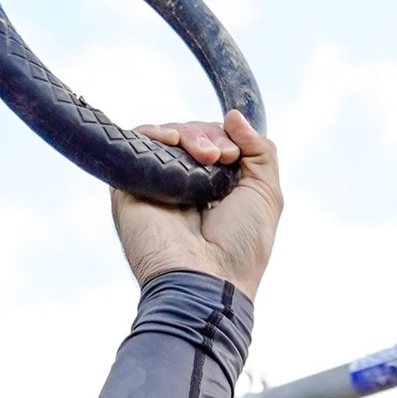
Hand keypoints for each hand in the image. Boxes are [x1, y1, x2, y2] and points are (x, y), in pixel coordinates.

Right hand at [108, 108, 282, 302]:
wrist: (205, 281)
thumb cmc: (240, 249)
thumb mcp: (266, 195)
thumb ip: (260, 151)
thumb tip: (234, 116)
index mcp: (214, 190)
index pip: (215, 142)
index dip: (226, 136)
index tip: (236, 154)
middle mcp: (184, 187)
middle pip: (192, 135)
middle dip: (210, 135)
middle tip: (222, 158)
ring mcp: (156, 186)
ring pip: (167, 135)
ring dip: (191, 134)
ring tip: (207, 158)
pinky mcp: (130, 187)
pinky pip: (136, 143)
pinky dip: (155, 134)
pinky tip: (173, 143)